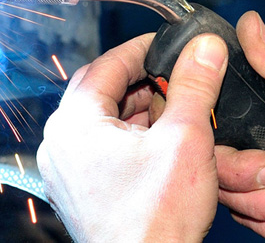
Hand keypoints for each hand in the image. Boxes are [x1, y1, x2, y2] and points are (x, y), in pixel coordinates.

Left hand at [37, 32, 229, 242]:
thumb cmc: (155, 221)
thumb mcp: (185, 139)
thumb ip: (195, 86)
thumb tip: (204, 49)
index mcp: (74, 123)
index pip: (106, 64)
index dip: (143, 49)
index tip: (169, 44)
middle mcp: (60, 145)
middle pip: (102, 93)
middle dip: (144, 83)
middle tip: (178, 78)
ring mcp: (66, 173)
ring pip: (104, 123)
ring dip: (140, 113)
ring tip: (177, 113)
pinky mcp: (80, 195)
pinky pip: (102, 152)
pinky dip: (131, 141)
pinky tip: (163, 147)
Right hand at [217, 12, 264, 242]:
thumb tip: (249, 22)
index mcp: (260, 93)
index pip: (210, 109)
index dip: (212, 132)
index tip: (239, 146)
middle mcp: (253, 130)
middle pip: (215, 159)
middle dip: (246, 177)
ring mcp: (259, 167)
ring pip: (230, 194)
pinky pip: (250, 218)